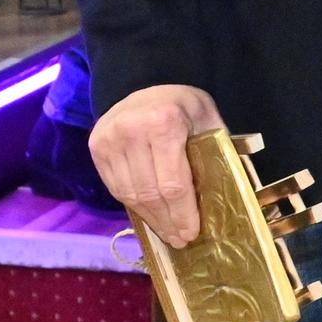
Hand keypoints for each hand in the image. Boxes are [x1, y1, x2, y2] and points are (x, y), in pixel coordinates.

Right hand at [90, 83, 226, 247]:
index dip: (182, 214)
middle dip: (167, 222)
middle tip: (180, 239)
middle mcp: (131, 131)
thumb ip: (215, 151)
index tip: (191, 233)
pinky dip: (133, 205)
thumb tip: (225, 193)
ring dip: (150, 218)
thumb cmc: (182, 104)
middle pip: (150, 193)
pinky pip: (116, 188)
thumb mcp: (207, 118)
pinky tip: (149, 214)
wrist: (144, 82)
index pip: (173, 183)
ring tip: (166, 231)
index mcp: (164, 122)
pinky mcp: (96, 148)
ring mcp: (109, 140)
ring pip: (130, 195)